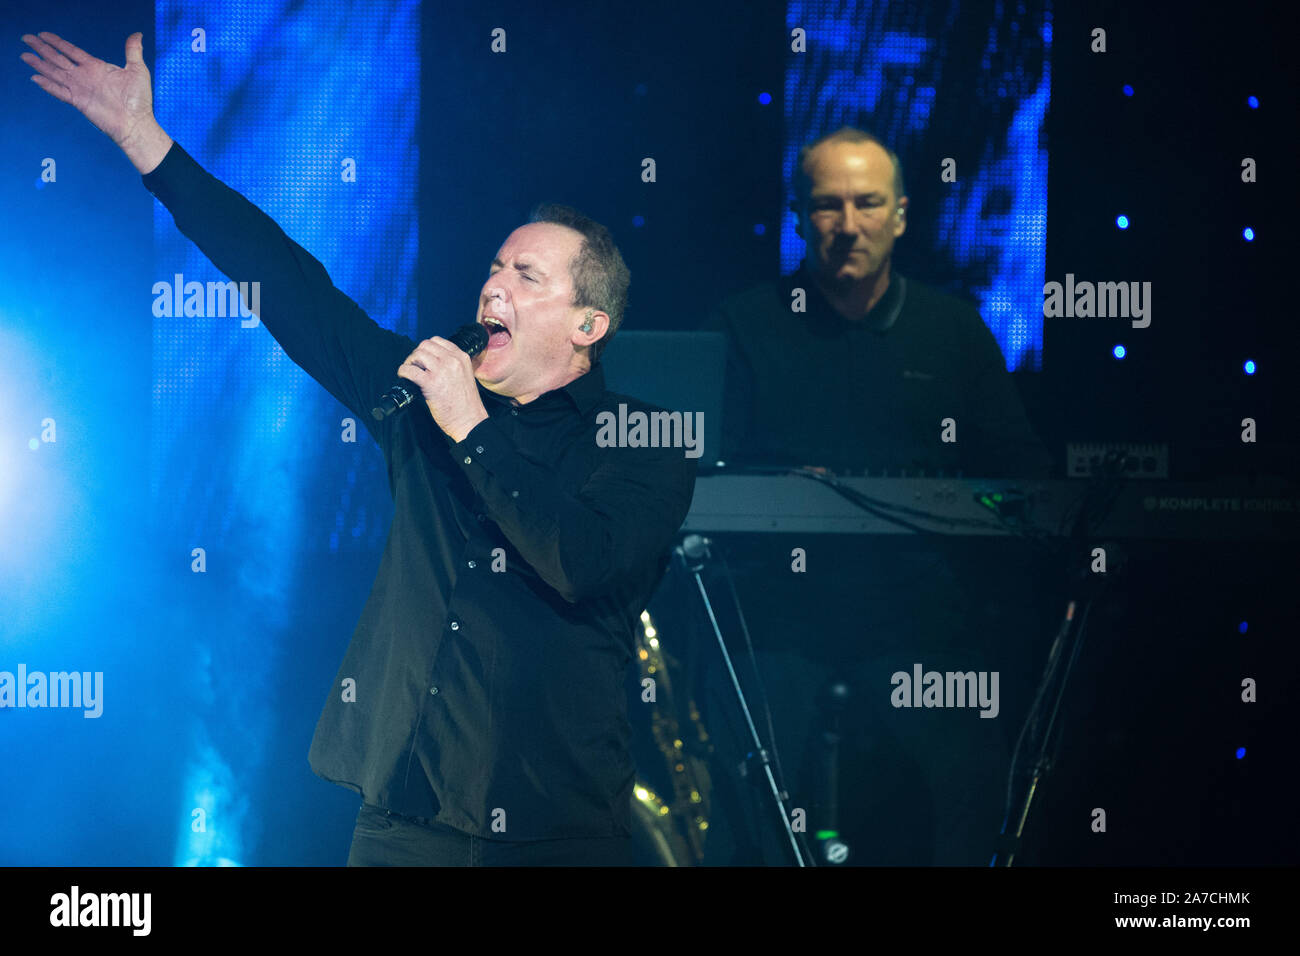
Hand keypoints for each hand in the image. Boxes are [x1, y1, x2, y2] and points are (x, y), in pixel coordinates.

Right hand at [21, 31, 171, 172]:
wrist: (136, 123)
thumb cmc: (139, 100)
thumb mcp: (137, 70)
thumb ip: (133, 51)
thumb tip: (137, 35)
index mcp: (96, 67)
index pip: (71, 51)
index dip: (57, 42)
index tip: (43, 34)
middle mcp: (85, 76)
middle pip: (58, 59)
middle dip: (42, 48)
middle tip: (26, 39)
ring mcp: (80, 89)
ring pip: (54, 73)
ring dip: (39, 64)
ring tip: (24, 55)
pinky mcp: (79, 102)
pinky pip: (59, 91)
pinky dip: (48, 85)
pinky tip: (36, 78)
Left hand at [396, 337, 488, 441]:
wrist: (470, 421)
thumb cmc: (467, 404)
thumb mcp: (465, 376)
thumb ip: (453, 366)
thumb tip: (431, 362)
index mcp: (462, 357)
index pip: (438, 341)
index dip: (427, 349)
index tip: (424, 359)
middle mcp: (452, 360)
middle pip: (425, 345)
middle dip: (417, 354)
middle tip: (415, 366)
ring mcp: (442, 370)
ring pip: (417, 354)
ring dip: (410, 362)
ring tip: (410, 372)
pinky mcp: (431, 383)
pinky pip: (410, 370)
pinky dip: (403, 372)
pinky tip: (404, 377)